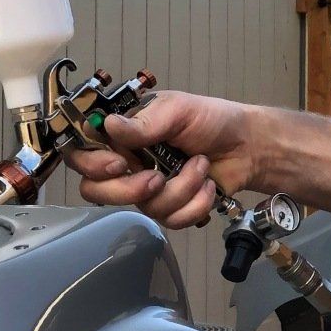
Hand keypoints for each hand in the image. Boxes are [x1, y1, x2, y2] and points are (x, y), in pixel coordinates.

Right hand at [66, 91, 256, 228]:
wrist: (248, 146)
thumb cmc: (212, 120)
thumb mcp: (178, 111)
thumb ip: (143, 122)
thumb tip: (109, 125)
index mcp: (123, 134)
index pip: (83, 154)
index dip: (91, 165)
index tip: (117, 164)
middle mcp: (128, 162)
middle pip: (98, 191)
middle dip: (128, 190)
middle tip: (156, 178)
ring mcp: (148, 188)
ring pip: (143, 207)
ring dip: (180, 189)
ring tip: (200, 166)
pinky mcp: (171, 207)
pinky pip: (171, 219)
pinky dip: (195, 204)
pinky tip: (208, 186)